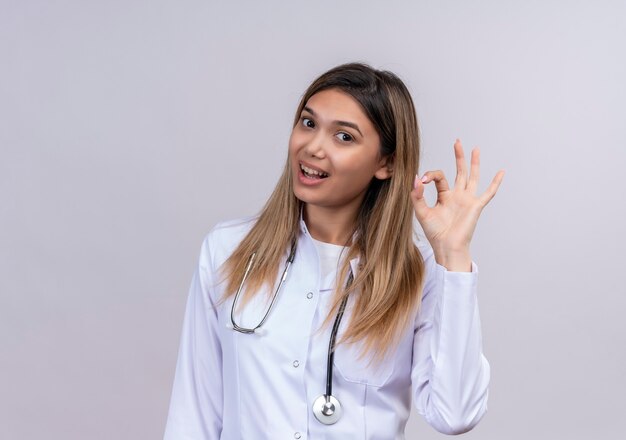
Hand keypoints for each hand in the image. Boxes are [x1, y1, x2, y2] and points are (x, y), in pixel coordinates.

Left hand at [411, 139, 503, 270]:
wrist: (446, 247)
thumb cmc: (435, 233)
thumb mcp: (421, 212)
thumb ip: (417, 195)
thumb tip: (416, 178)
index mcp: (444, 196)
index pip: (439, 177)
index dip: (430, 175)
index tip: (422, 181)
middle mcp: (457, 196)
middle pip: (459, 172)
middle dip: (458, 157)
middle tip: (457, 141)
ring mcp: (467, 200)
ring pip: (472, 177)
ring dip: (474, 163)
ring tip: (475, 149)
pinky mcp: (476, 206)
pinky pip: (488, 193)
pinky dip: (495, 183)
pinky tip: (501, 172)